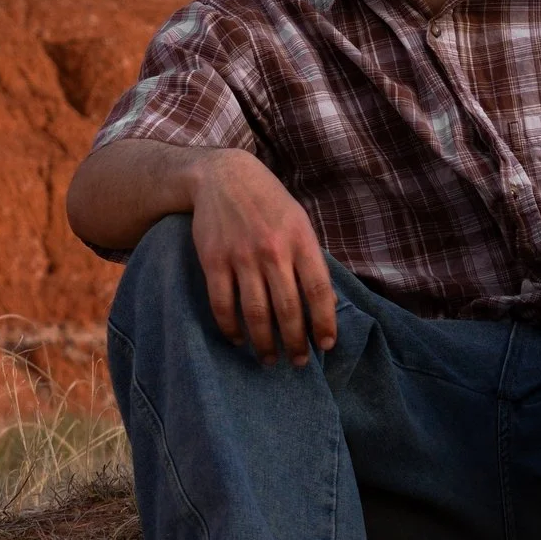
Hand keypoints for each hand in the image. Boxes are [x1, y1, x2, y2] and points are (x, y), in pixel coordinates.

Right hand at [187, 150, 337, 364]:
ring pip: (255, 313)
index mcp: (300, 240)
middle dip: (295, 342)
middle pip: (287, 309)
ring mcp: (241, 256)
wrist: (223, 176)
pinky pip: (222, 304)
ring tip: (269, 359)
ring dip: (264, 343)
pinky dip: (230, 328)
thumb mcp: (299, 221)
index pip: (318, 291)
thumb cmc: (269, 203)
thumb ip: (310, 259)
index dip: (324, 323)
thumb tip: (325, 302)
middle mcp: (273, 250)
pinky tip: (238, 340)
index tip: (326, 346)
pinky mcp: (213, 260)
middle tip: (297, 362)